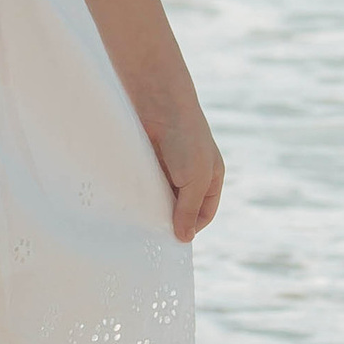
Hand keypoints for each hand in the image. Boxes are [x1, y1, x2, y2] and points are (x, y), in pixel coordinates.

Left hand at [150, 101, 224, 245]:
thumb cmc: (185, 140)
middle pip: (181, 208)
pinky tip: (132, 202)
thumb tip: (185, 238)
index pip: (204, 214)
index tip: (173, 238)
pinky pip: (145, 187)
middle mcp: (191, 175)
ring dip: (153, 208)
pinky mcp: (149, 163)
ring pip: (161, 199)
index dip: (191, 227)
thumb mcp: (194, 179)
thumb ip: (189, 209)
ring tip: (141, 218)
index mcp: (211, 178)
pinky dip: (140, 196)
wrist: (158, 104)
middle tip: (153, 233)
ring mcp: (169, 169)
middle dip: (170, 219)